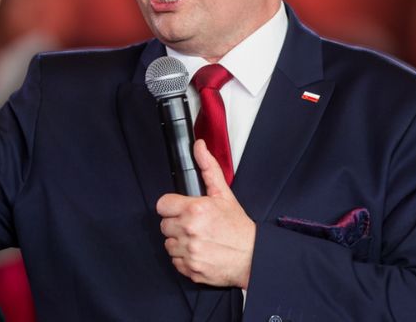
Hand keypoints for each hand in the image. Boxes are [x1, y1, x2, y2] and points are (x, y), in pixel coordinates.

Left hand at [156, 139, 255, 287]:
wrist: (253, 256)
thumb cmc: (238, 227)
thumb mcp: (223, 194)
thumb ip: (207, 168)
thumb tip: (199, 147)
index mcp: (194, 209)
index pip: (162, 205)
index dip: (172, 207)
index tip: (181, 210)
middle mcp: (189, 230)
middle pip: (164, 225)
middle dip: (177, 224)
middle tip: (194, 225)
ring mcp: (189, 251)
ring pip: (168, 244)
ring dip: (180, 242)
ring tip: (198, 239)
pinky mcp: (190, 269)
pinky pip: (175, 261)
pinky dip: (184, 258)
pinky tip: (199, 252)